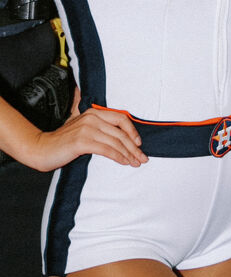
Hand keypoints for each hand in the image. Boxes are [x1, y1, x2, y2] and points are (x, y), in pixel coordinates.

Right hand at [23, 89, 143, 171]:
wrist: (42, 148)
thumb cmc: (64, 142)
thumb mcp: (83, 129)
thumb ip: (99, 128)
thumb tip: (121, 137)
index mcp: (93, 113)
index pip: (120, 118)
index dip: (132, 131)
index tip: (139, 143)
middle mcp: (91, 118)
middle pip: (121, 132)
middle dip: (134, 147)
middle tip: (143, 158)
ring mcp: (87, 129)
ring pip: (116, 142)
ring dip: (129, 154)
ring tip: (136, 163)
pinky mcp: (82, 142)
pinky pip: (107, 150)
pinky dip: (118, 157)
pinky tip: (124, 162)